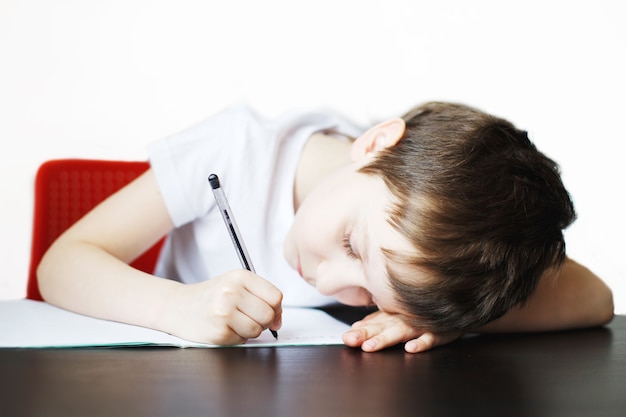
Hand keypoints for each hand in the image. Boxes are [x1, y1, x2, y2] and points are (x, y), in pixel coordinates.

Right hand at [159, 269, 281, 344]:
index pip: (275, 297)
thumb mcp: (236, 284)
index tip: (269, 312)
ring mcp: (224, 312)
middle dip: (263, 321)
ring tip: (234, 322)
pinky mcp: (219, 332)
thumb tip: (278, 321)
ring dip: (250, 330)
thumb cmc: (212, 296)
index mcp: (240, 276)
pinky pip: (243, 340)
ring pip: (257, 330)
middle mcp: (231, 292)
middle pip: (268, 315)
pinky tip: (225, 328)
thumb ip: (261, 297)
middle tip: (249, 318)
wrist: (178, 307)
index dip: (276, 308)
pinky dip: (237, 337)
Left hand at [341, 310, 461, 352]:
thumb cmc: (425, 311)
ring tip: (371, 346)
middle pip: (382, 327)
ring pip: (402, 331)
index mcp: (395, 315)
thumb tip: (357, 325)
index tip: (345, 337)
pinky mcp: (441, 330)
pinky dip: (422, 342)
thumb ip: (379, 320)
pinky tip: (411, 348)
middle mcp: (406, 318)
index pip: (373, 323)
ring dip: (386, 338)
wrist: (460, 306)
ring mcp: (422, 324)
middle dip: (365, 334)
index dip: (359, 330)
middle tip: (351, 341)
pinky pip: (432, 337)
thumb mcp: (400, 314)